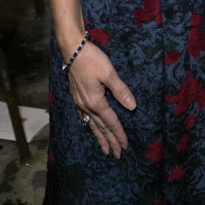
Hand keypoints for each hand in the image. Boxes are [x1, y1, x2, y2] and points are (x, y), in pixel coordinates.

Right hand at [67, 41, 136, 158]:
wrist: (73, 50)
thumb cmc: (92, 59)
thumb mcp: (109, 73)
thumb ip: (121, 91)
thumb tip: (132, 106)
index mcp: (96, 102)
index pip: (111, 122)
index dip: (119, 134)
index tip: (125, 146)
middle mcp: (86, 106)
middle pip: (101, 127)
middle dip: (110, 141)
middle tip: (116, 154)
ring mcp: (80, 102)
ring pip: (91, 124)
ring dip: (99, 137)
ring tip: (104, 149)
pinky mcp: (76, 97)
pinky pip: (84, 117)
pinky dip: (89, 126)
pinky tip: (90, 129)